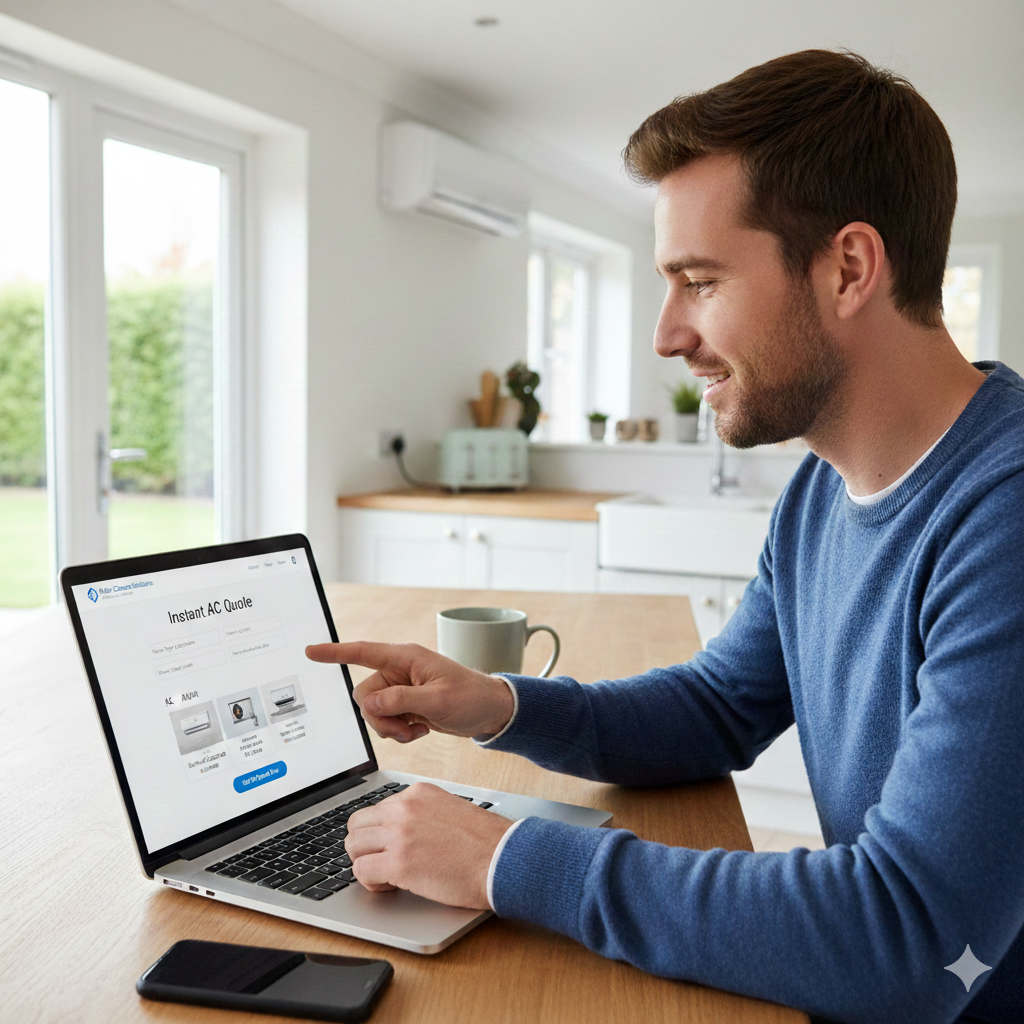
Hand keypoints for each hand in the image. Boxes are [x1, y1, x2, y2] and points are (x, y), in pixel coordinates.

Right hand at [305, 641, 513, 742]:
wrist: (489, 712)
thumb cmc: (472, 697)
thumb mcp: (438, 700)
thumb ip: (401, 700)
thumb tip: (369, 703)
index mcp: (406, 658)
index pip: (363, 652)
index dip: (335, 652)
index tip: (311, 652)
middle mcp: (399, 671)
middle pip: (364, 695)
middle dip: (380, 717)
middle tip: (406, 727)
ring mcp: (401, 689)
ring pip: (373, 712)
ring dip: (390, 727)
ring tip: (416, 729)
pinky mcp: (405, 705)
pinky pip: (385, 721)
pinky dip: (399, 731)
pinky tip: (420, 730)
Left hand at [344, 782, 512, 908]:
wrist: (503, 859)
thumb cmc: (486, 843)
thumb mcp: (451, 811)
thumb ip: (424, 815)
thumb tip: (406, 832)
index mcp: (418, 793)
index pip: (378, 809)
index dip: (382, 833)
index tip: (392, 847)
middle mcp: (404, 808)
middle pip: (357, 824)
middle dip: (365, 846)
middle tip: (382, 862)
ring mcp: (399, 834)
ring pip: (353, 846)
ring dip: (364, 862)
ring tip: (385, 875)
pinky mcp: (398, 863)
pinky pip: (361, 870)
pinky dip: (370, 882)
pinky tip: (390, 886)